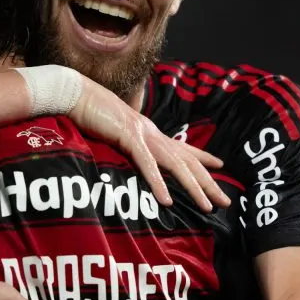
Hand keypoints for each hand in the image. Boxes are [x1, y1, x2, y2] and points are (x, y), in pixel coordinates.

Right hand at [68, 76, 229, 211]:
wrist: (74, 94)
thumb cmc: (88, 112)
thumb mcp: (111, 132)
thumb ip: (123, 144)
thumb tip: (127, 157)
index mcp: (148, 131)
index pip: (181, 147)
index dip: (202, 157)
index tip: (220, 165)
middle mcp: (151, 132)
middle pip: (187, 161)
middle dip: (208, 182)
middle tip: (226, 200)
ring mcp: (142, 134)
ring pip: (176, 165)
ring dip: (193, 187)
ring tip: (207, 206)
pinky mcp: (128, 137)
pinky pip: (147, 164)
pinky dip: (158, 183)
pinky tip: (167, 200)